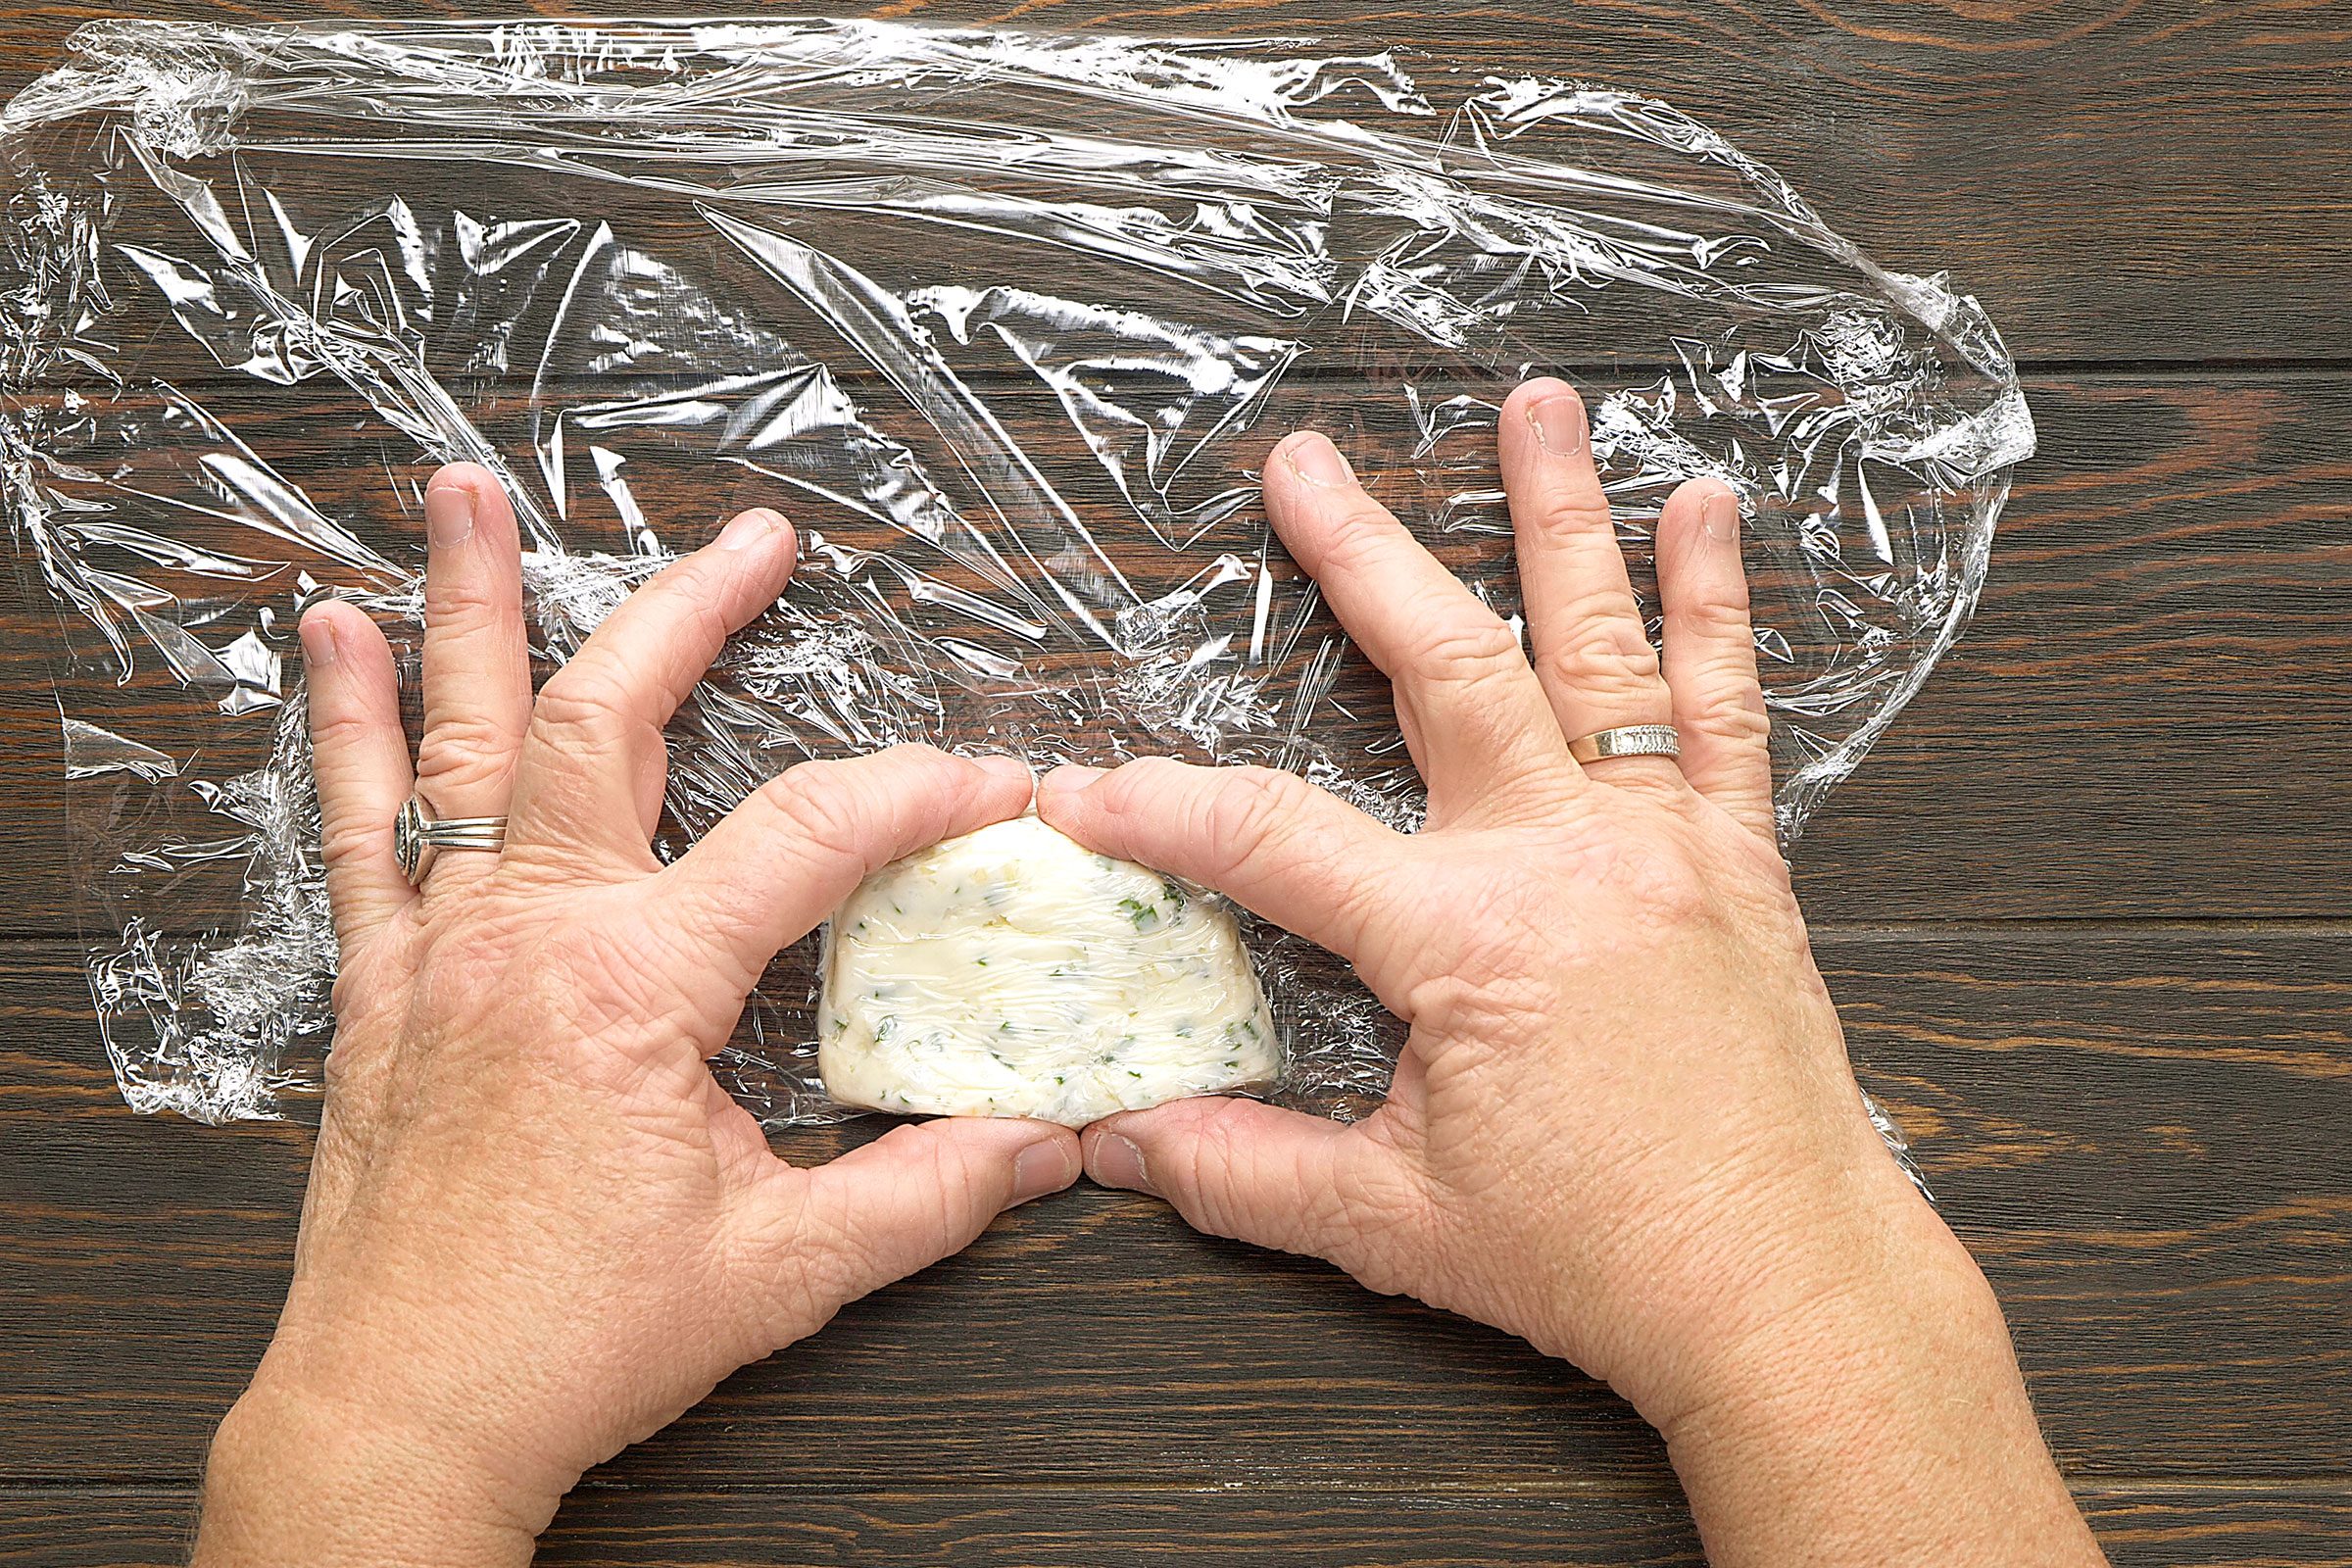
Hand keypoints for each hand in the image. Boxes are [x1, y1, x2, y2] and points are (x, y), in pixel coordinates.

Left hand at [194, 468, 1078, 1567]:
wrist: (403, 1419)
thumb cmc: (572, 1346)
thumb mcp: (780, 1274)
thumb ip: (925, 1195)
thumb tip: (1044, 1147)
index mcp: (636, 990)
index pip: (807, 836)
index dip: (916, 792)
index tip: (992, 780)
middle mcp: (527, 939)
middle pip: (605, 723)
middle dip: (687, 613)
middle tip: (753, 539)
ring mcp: (440, 954)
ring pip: (457, 745)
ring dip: (466, 611)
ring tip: (463, 496)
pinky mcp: (382, 995)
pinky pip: (357, 838)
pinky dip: (346, 734)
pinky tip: (335, 645)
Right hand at [1037, 381, 2104, 1564]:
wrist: (1790, 1291)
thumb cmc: (1604, 1260)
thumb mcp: (1396, 1226)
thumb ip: (1248, 1170)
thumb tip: (1120, 1143)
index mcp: (1469, 941)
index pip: (1274, 838)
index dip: (1159, 809)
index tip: (1079, 791)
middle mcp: (1571, 858)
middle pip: (1446, 668)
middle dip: (1361, 556)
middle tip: (1302, 463)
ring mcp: (1666, 843)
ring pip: (1600, 647)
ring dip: (1562, 517)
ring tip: (1538, 404)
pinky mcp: (1739, 860)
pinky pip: (1728, 708)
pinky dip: (1715, 606)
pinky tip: (1707, 513)